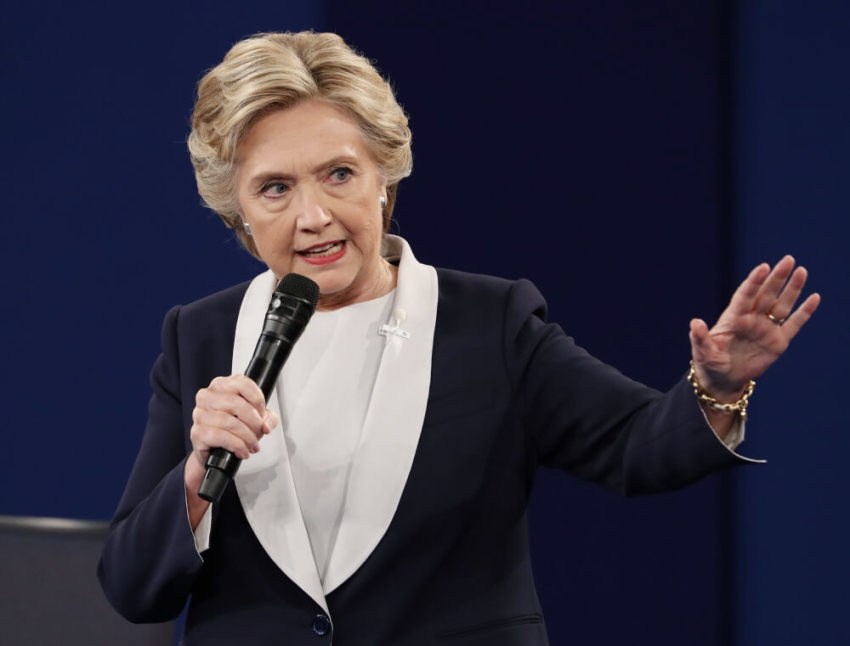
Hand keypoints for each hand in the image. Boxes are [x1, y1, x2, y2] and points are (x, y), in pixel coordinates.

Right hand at [184, 375, 277, 514]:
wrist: (214, 462)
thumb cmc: (234, 436)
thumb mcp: (255, 424)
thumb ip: (266, 418)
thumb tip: (269, 422)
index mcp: (221, 387)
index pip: (240, 381)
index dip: (257, 397)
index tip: (264, 411)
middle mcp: (206, 398)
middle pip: (234, 402)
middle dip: (253, 420)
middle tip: (260, 433)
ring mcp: (199, 416)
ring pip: (227, 419)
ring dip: (246, 435)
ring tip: (253, 446)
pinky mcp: (197, 436)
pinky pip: (218, 435)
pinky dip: (236, 444)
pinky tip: (244, 452)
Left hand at [688, 255, 819, 399]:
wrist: (723, 379)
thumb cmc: (709, 363)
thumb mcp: (703, 352)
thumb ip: (700, 338)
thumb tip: (695, 323)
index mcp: (733, 318)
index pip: (745, 296)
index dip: (754, 282)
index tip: (763, 267)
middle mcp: (751, 319)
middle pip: (767, 295)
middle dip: (777, 278)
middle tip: (788, 259)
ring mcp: (765, 329)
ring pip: (782, 305)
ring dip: (792, 290)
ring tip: (801, 271)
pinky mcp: (778, 342)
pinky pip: (793, 324)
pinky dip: (804, 312)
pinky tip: (814, 297)